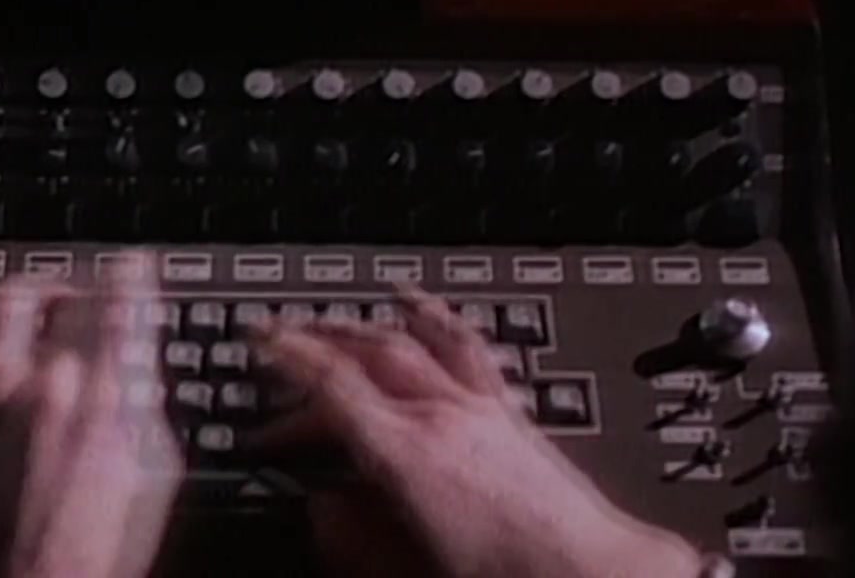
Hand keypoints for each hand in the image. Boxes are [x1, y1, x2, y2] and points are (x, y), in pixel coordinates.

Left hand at [0, 257, 181, 577]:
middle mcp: (30, 386)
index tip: (130, 266)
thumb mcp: (155, 470)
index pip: (118, 305)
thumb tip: (142, 358)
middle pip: (34, 298)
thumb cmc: (99, 545)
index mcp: (97, 394)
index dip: (128, 276)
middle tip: (61, 293)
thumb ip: (146, 400)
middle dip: (52, 284)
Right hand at [251, 285, 705, 577]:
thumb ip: (355, 540)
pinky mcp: (510, 412)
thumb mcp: (407, 571)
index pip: (332, 384)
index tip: (258, 341)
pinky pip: (462, 344)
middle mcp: (443, 415)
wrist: (596, 574)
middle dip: (315, 339)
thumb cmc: (509, 576)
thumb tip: (321, 510)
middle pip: (365, 354)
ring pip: (409, 340)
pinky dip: (431, 317)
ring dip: (362, 325)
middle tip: (276, 340)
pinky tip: (419, 303)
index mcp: (408, 454)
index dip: (288, 358)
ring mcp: (480, 406)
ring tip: (331, 317)